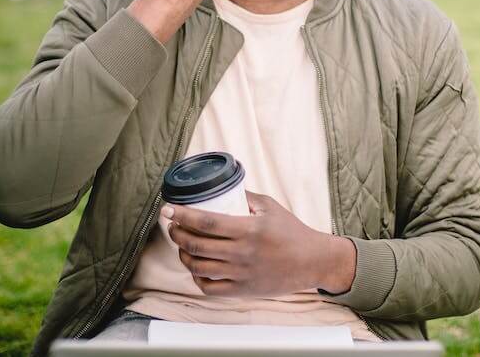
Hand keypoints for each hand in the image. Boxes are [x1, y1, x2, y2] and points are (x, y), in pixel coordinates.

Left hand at [163, 191, 356, 296]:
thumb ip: (244, 197)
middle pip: (196, 245)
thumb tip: (219, 189)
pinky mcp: (242, 291)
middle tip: (172, 226)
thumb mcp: (270, 207)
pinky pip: (209, 288)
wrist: (312, 262)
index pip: (206, 222)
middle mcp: (242, 253)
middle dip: (176, 234)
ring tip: (182, 245)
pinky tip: (196, 267)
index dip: (182, 215)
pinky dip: (197, 277)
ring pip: (198, 267)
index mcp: (249, 229)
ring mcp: (241, 274)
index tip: (168, 209)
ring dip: (183, 254)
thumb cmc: (292, 231)